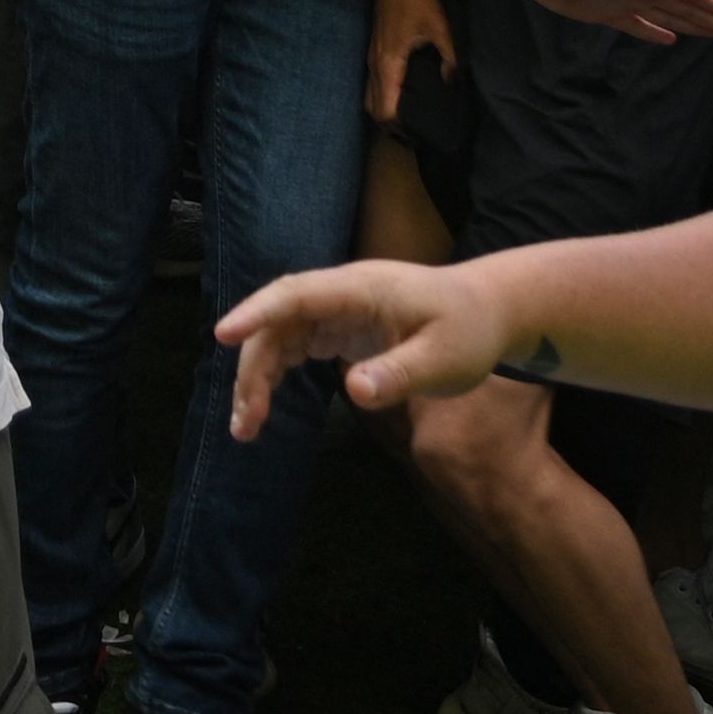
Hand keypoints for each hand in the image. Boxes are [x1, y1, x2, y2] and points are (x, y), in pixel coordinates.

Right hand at [218, 255, 527, 439]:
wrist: (489, 311)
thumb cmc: (470, 330)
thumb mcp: (447, 359)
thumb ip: (400, 373)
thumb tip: (354, 391)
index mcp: (360, 289)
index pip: (295, 295)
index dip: (257, 314)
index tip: (223, 335)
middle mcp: (337, 293)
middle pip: (277, 322)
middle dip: (252, 368)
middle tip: (245, 421)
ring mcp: (334, 309)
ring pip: (279, 336)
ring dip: (258, 375)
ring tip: (247, 424)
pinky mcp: (337, 327)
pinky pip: (293, 345)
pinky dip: (275, 373)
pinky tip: (267, 403)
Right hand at [368, 0, 458, 124]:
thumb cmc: (416, 3)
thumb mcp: (441, 29)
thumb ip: (450, 59)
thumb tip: (452, 82)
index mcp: (389, 64)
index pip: (384, 107)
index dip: (397, 127)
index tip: (416, 136)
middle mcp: (374, 65)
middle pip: (372, 107)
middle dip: (389, 125)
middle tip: (412, 135)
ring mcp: (371, 58)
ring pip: (369, 96)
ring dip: (383, 112)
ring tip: (406, 121)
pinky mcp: (374, 52)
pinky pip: (372, 84)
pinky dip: (382, 98)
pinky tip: (400, 98)